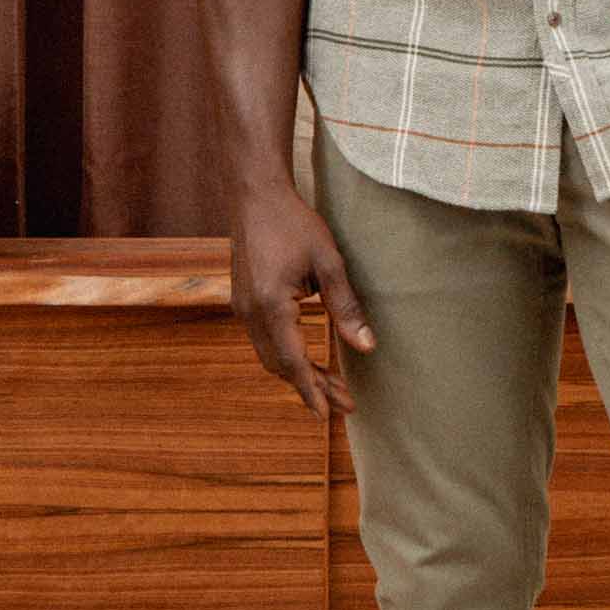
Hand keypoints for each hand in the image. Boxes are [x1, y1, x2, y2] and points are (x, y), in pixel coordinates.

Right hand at [229, 184, 376, 416]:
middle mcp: (250, 312)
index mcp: (271, 305)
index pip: (293, 361)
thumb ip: (346, 307)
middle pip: (280, 365)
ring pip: (269, 355)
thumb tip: (367, 347)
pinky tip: (309, 357)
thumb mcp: (329, 263)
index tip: (327, 415)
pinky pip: (264, 340)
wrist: (255, 195)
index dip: (311, 390)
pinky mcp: (243, 300)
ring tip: (333, 383)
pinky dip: (287, 355)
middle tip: (345, 402)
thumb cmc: (294, 223)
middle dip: (311, 386)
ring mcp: (242, 307)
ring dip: (299, 372)